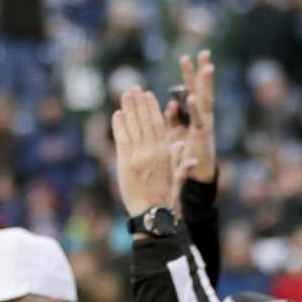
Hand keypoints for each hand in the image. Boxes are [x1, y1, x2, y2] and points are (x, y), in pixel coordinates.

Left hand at [111, 87, 177, 219]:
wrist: (153, 214)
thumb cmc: (165, 199)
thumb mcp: (176, 179)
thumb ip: (179, 162)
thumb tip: (183, 148)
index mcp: (165, 153)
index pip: (158, 124)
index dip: (151, 108)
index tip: (148, 95)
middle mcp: (151, 152)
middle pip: (144, 121)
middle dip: (139, 103)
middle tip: (133, 88)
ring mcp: (137, 156)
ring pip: (133, 126)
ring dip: (128, 108)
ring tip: (125, 94)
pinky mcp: (125, 163)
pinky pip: (121, 138)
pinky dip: (119, 125)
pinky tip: (117, 113)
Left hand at [171, 50, 216, 184]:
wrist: (197, 175)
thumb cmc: (186, 154)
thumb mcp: (175, 133)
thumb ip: (173, 118)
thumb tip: (171, 103)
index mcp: (195, 114)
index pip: (193, 89)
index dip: (191, 74)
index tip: (187, 56)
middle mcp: (203, 117)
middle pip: (202, 89)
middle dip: (202, 72)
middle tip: (204, 52)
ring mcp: (204, 125)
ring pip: (205, 100)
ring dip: (206, 84)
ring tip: (207, 67)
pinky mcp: (202, 136)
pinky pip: (199, 120)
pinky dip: (195, 109)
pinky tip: (192, 96)